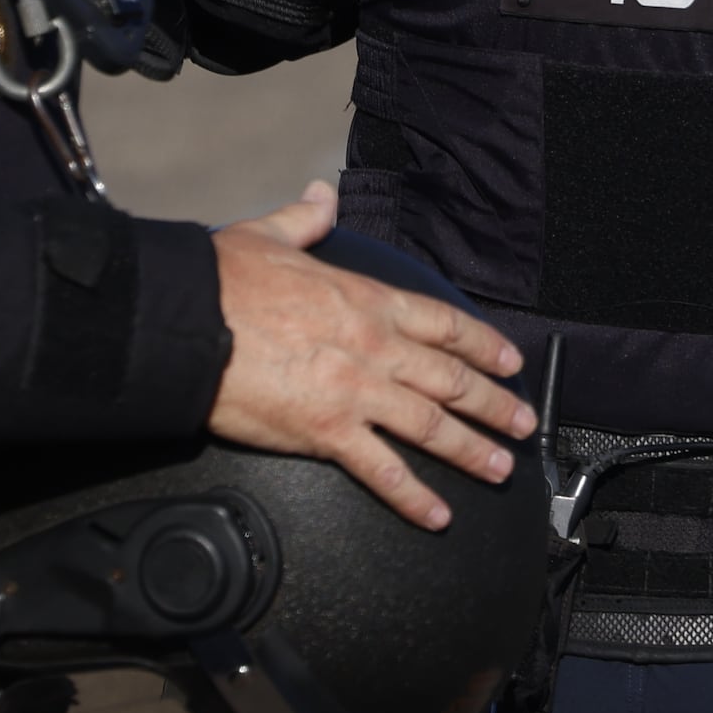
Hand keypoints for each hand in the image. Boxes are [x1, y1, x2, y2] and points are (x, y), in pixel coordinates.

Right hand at [206, 180, 533, 529]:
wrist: (188, 325)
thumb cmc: (223, 281)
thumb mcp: (270, 235)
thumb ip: (305, 220)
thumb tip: (321, 197)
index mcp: (368, 300)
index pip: (445, 324)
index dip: (484, 345)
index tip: (510, 362)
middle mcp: (376, 347)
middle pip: (452, 379)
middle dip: (494, 404)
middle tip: (523, 424)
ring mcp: (357, 392)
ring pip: (432, 426)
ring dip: (472, 450)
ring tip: (499, 469)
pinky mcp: (328, 433)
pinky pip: (383, 471)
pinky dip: (414, 496)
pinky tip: (437, 516)